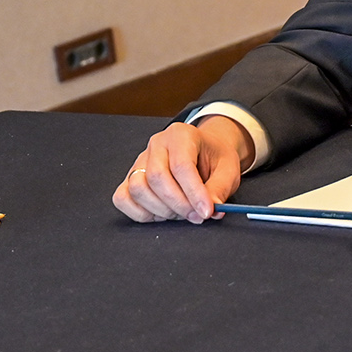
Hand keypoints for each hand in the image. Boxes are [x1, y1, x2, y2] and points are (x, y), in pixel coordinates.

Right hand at [112, 116, 252, 223]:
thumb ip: (220, 188)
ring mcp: (140, 161)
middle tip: (197, 216)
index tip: (207, 212)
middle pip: (156, 177)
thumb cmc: (214, 158)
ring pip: (137, 188)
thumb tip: (211, 209)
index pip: (181, 165)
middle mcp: (156, 144)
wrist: (204, 151)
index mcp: (180, 135)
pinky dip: (140, 212)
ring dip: (161, 209)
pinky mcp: (130, 178)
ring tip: (181, 212)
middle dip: (178, 204)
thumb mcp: (228, 169)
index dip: (194, 192)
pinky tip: (161, 213)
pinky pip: (122, 198)